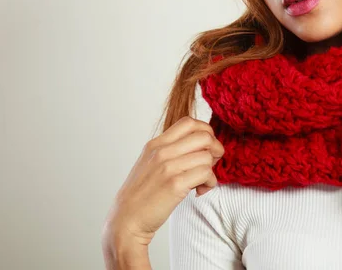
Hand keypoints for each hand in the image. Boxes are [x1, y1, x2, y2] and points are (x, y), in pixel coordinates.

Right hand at [103, 116, 223, 247]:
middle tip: (210, 165)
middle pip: (204, 136)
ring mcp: (168, 167)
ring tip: (202, 182)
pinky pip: (206, 173)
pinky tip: (199, 191)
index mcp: (156, 144)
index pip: (189, 122)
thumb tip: (200, 146)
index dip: (205, 132)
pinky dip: (209, 183)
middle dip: (215, 149)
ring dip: (212, 170)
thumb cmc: (142, 195)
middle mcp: (161, 151)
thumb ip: (170, 152)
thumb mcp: (150, 163)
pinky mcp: (175, 184)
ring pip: (207, 156)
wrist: (126, 219)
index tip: (206, 148)